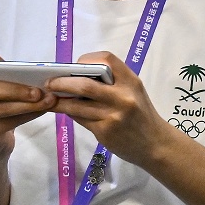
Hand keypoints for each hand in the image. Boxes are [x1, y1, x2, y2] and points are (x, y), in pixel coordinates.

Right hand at [0, 49, 56, 155]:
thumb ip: (8, 79)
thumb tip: (37, 73)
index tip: (14, 65)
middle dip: (17, 89)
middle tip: (39, 90)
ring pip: (2, 107)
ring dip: (29, 104)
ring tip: (48, 100)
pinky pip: (9, 122)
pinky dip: (29, 115)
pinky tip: (42, 110)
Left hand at [43, 52, 168, 165]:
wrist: (155, 144)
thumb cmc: (142, 115)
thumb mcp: (134, 93)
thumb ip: (113, 83)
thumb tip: (79, 76)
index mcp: (131, 81)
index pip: (106, 59)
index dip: (86, 60)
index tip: (75, 66)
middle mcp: (123, 97)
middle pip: (84, 84)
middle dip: (62, 82)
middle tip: (50, 82)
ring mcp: (113, 115)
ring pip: (77, 105)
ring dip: (60, 100)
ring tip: (50, 97)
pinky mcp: (104, 131)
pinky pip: (80, 119)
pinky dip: (69, 113)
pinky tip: (65, 110)